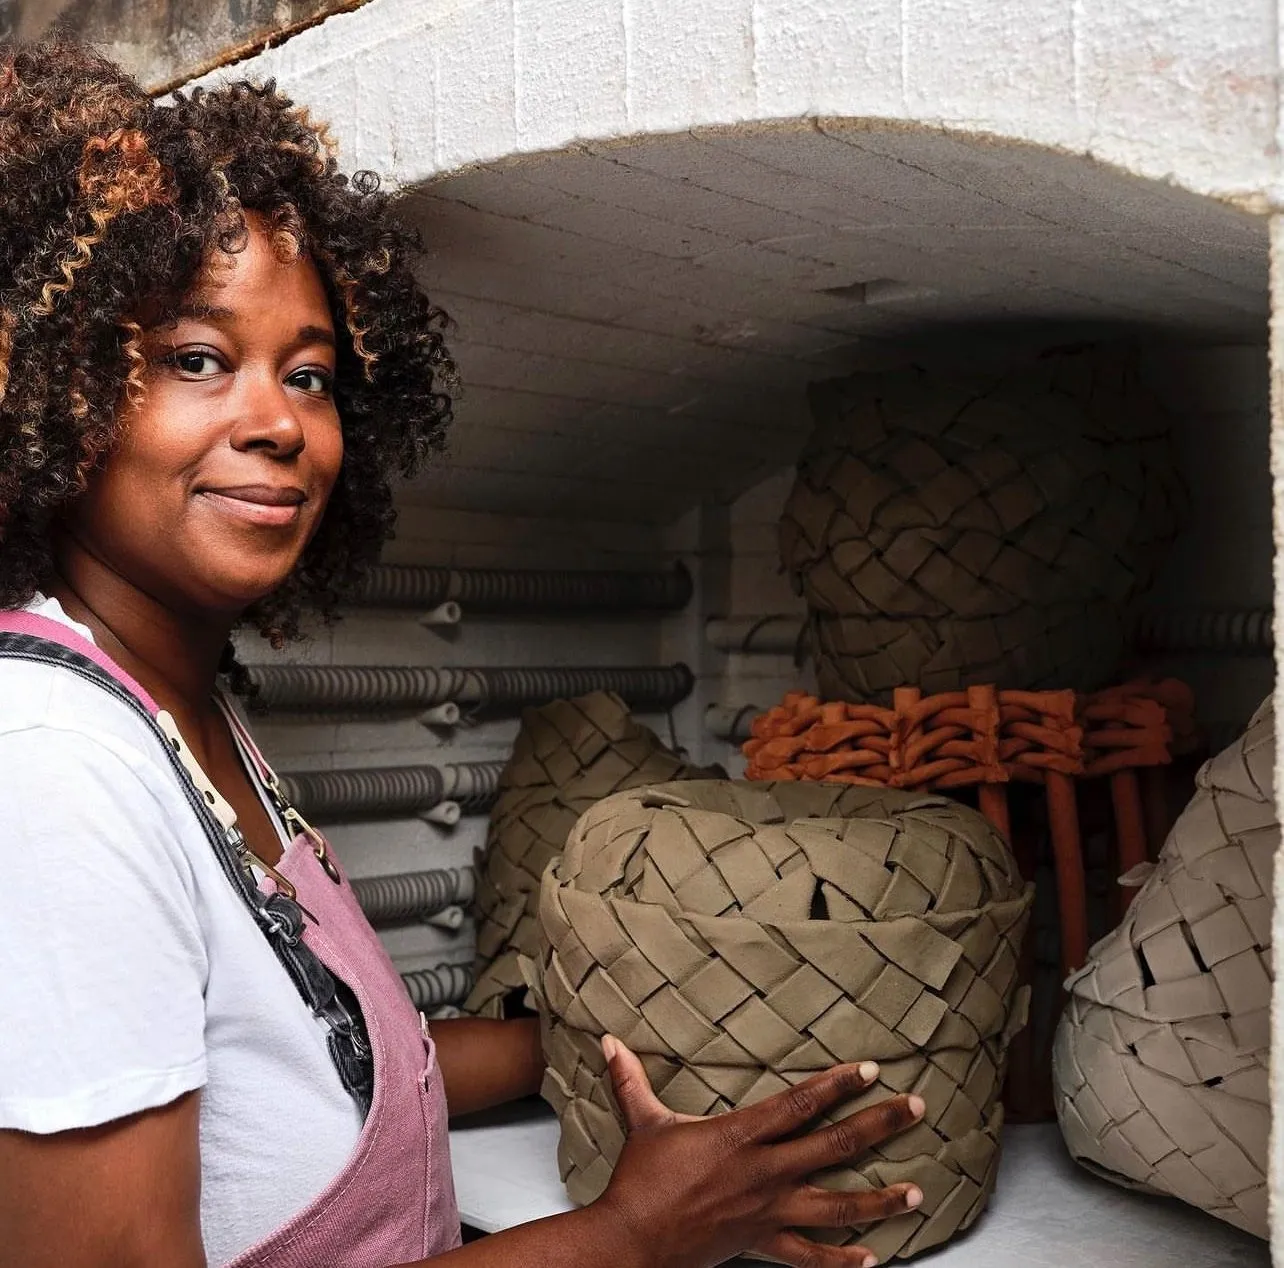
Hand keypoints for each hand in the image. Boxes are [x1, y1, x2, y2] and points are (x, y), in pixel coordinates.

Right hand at [594, 1035, 923, 1267]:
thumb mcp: (643, 1121)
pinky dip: (841, 1260)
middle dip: (878, 1126)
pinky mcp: (761, 1243)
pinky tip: (872, 1258)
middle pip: (833, 1146)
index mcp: (740, 1137)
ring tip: (917, 1192)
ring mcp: (768, 1212)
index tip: (870, 1070)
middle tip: (915, 1108)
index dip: (838, 1084)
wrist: (633, 1241)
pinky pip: (809, 1255)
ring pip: (836, 1205)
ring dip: (879, 1198)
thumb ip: (632, 1079)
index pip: (800, 1103)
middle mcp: (764, 1173)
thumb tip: (610, 1042)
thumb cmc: (640, 1181)